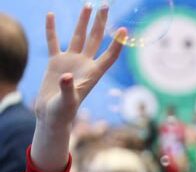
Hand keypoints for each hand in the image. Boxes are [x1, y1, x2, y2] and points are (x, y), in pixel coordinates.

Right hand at [32, 7, 124, 171]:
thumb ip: (68, 89)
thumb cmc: (63, 113)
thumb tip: (67, 76)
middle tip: (106, 4)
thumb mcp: (67, 102)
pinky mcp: (56, 62)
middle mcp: (85, 64)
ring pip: (79, 36)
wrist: (50, 116)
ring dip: (83, 21)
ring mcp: (71, 61)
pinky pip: (54, 41)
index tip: (124, 29)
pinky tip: (51, 15)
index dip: (117, 44)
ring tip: (88, 4)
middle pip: (96, 39)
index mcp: (93, 74)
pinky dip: (52, 29)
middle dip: (101, 22)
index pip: (109, 56)